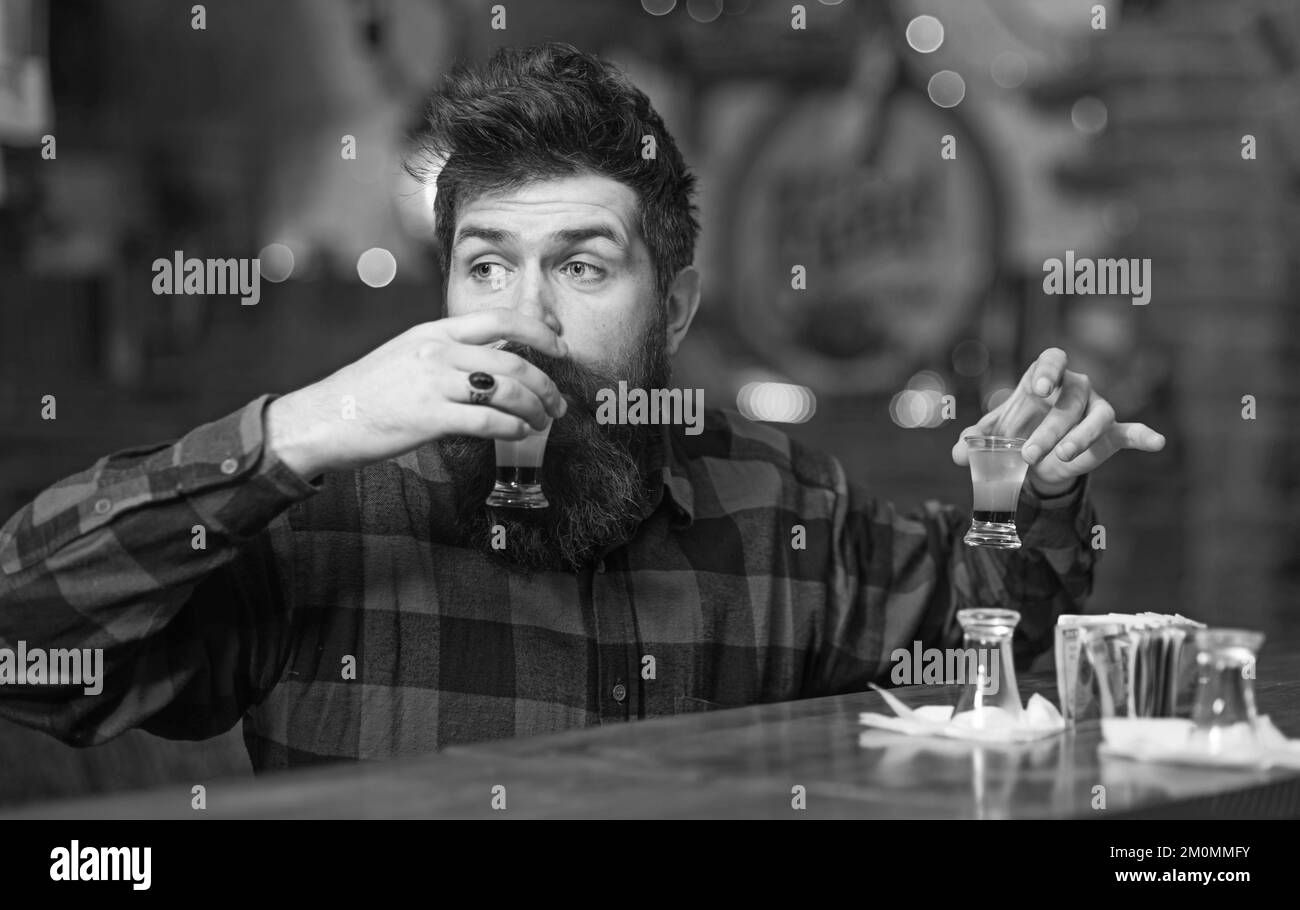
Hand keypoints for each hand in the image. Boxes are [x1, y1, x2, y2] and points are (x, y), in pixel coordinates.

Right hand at [266, 309, 569, 477]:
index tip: (560, 347)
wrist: (322, 418)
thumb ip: (448, 354)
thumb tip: (494, 361)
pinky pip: (487, 420)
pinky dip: (513, 427)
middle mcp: (436, 351)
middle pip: (513, 361)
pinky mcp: (428, 417)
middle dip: (546, 384)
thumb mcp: (408, 355)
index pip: (499, 319)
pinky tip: (519, 433)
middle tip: (559, 402)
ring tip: (543, 422)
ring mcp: (432, 383)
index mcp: (434, 331)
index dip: (538, 331)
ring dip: (535, 408)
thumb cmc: (366, 393)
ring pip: (506, 390)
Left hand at [951, 347, 1164, 495]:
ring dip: (1080, 437)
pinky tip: (1155, 441)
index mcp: (1044, 377)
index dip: (1048, 369)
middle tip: (1027, 454)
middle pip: (1069, 400)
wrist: (1036, 457)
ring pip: (1096, 416)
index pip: (1052, 358)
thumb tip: (958, 454)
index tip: (1039, 388)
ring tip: (1062, 457)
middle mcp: (1074, 387)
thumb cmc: (1016, 431)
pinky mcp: (1111, 433)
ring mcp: (1095, 408)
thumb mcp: (993, 435)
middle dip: (1049, 428)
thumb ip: (976, 441)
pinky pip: (1130, 431)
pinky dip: (1143, 435)